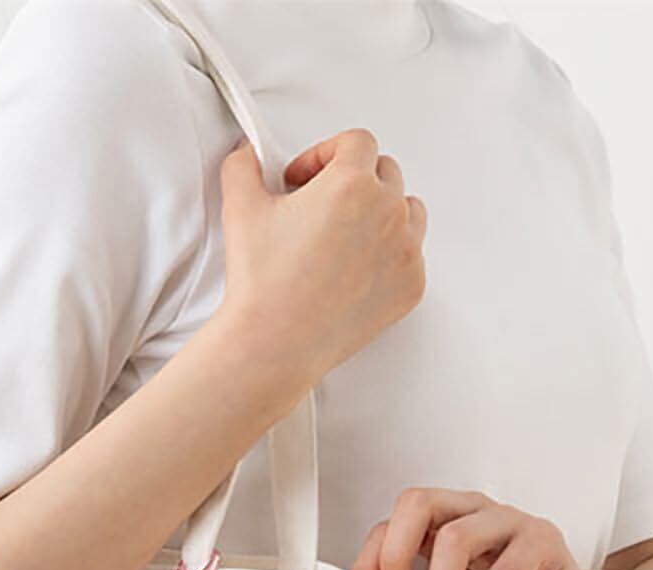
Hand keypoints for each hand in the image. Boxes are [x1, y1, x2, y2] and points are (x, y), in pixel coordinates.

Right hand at [215, 127, 426, 390]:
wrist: (276, 344)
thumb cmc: (263, 283)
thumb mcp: (240, 209)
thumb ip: (244, 165)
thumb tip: (247, 154)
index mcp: (352, 183)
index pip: (357, 142)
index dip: (326, 154)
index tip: (308, 178)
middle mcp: (388, 212)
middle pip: (386, 172)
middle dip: (355, 181)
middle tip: (324, 206)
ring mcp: (406, 251)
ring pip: (409, 210)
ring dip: (382, 212)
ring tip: (348, 234)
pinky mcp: (411, 286)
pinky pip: (412, 255)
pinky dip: (390, 255)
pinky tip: (356, 269)